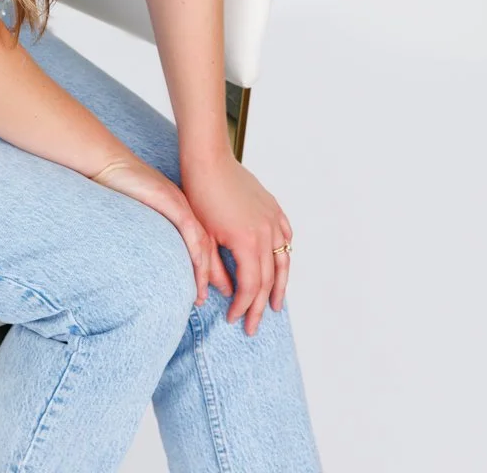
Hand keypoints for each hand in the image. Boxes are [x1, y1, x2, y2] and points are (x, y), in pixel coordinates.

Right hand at [90, 156, 229, 307]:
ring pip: (201, 242)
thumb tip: (150, 256)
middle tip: (216, 298)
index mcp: (180, 208)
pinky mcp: (170, 202)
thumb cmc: (119, 187)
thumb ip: (151, 229)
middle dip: (213, 274)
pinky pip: (189, 230)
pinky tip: (198, 271)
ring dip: (205, 271)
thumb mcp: (141, 212)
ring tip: (202, 296)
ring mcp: (179, 203)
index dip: (208, 267)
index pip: (201, 242)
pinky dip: (196, 253)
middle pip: (207, 245)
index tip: (209, 290)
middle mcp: (184, 207)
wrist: (110, 162)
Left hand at [181, 152, 292, 334]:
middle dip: (260, 306)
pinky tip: (281, 264)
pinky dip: (285, 253)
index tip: (233, 320)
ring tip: (277, 305)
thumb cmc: (200, 196)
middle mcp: (266, 233)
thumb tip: (225, 293)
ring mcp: (272, 219)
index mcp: (248, 243)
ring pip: (283, 261)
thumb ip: (215, 269)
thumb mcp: (203, 238)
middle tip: (253, 326)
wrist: (208, 160)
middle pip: (268, 279)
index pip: (251, 287)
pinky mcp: (272, 207)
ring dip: (280, 286)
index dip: (243, 306)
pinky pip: (286, 235)